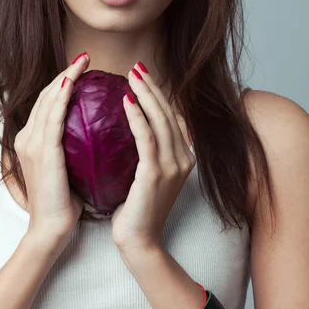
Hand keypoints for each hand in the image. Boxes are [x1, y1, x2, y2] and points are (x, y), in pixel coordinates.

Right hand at [14, 52, 90, 243]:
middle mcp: (27, 137)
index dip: (63, 83)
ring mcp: (32, 143)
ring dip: (65, 76)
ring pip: (48, 99)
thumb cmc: (64, 204)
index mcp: (33, 141)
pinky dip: (62, 95)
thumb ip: (76, 150)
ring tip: (83, 61)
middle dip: (65, 73)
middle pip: (46, 95)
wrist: (51, 229)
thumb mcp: (69, 170)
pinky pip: (53, 116)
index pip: (48, 104)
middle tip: (85, 58)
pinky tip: (73, 81)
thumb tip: (100, 139)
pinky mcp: (41, 151)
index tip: (83, 70)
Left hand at [111, 61, 195, 250]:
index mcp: (182, 157)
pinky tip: (126, 99)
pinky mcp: (157, 173)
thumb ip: (144, 152)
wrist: (138, 241)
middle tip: (135, 66)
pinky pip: (147, 137)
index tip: (140, 76)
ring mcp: (173, 165)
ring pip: (160, 119)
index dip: (157, 94)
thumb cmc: (135, 210)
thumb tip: (126, 127)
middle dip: (152, 86)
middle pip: (168, 112)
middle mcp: (183, 158)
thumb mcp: (145, 176)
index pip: (170, 116)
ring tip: (131, 74)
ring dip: (146, 93)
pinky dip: (138, 115)